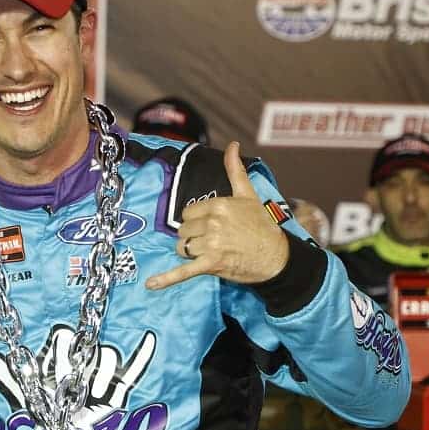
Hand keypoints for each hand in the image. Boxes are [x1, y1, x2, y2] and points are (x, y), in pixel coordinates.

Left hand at [146, 142, 290, 289]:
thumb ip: (235, 170)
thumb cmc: (262, 226)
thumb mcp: (248, 195)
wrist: (277, 256)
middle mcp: (212, 223)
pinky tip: (151, 284)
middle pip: (183, 231)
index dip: (196, 221)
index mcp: (218, 205)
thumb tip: (232, 145)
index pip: (187, 213)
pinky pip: (183, 271)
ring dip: (191, 252)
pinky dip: (166, 279)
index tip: (211, 225)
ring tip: (211, 253)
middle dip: (194, 236)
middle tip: (215, 240)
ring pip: (182, 248)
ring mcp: (211, 244)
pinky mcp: (211, 264)